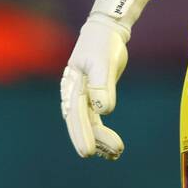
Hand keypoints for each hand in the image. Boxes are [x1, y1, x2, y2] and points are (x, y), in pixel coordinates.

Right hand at [60, 0, 152, 159]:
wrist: (105, 32)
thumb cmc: (103, 44)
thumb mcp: (103, 62)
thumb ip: (102, 86)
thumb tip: (102, 111)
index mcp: (72, 84)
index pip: (76, 114)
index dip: (82, 134)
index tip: (88, 152)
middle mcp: (74, 94)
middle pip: (80, 123)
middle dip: (92, 141)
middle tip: (109, 156)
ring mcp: (83, 97)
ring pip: (88, 124)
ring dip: (100, 140)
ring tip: (116, 154)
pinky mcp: (93, 98)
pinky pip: (94, 120)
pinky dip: (102, 133)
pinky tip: (111, 147)